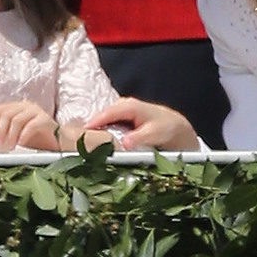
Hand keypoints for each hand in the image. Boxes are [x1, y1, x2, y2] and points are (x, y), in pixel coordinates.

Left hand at [0, 100, 59, 151]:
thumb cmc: (36, 139)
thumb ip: (5, 135)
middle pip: (6, 114)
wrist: (59, 141)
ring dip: (10, 136)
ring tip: (9, 148)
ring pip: (17, 120)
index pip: (0, 109)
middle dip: (0, 131)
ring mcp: (36, 111)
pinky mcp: (45, 119)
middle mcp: (26, 106)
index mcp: (17, 107)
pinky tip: (20, 143)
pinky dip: (23, 135)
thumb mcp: (17, 135)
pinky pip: (31, 125)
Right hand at [86, 97, 201, 151]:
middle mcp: (122, 107)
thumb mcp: (157, 133)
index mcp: (129, 106)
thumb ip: (141, 137)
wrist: (179, 131)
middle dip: (89, 131)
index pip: (105, 114)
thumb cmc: (168, 129)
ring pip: (103, 125)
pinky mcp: (120, 124)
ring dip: (95, 136)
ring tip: (84, 150)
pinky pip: (107, 129)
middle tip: (77, 147)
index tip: (79, 137)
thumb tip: (124, 143)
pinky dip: (102, 138)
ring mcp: (120, 115)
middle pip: (100, 119)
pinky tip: (98, 149)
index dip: (92, 124)